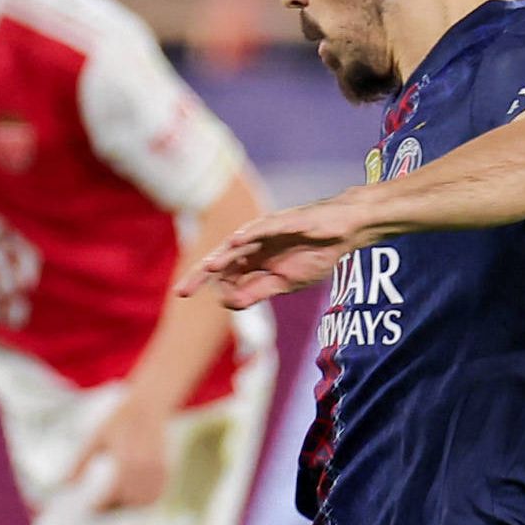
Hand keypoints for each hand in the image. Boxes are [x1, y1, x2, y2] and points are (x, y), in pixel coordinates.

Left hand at [68, 393, 173, 510]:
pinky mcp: (165, 469)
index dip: (99, 505)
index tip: (88, 509)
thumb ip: (80, 462)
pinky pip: (156, 493)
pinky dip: (145, 500)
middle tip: (100, 509)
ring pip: (143, 501)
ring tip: (116, 505)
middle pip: (127, 502)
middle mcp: (143, 468)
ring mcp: (156, 470)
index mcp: (124, 461)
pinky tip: (133, 498)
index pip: (111, 495)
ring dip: (130, 506)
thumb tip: (66, 484)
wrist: (148, 405)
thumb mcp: (95, 438)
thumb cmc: (119, 420)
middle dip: (113, 508)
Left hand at [181, 196, 367, 308]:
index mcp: (254, 260)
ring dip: (221, 256)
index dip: (209, 286)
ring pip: (239, 244)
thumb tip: (227, 303)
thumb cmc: (314, 254)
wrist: (343, 231)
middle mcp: (255, 244)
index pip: (224, 275)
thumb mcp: (283, 283)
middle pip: (223, 260)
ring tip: (206, 269)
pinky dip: (249, 233)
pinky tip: (234, 241)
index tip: (194, 298)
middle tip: (181, 292)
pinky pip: (264, 227)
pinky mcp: (286, 221)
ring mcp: (268, 231)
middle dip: (201, 275)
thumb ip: (257, 292)